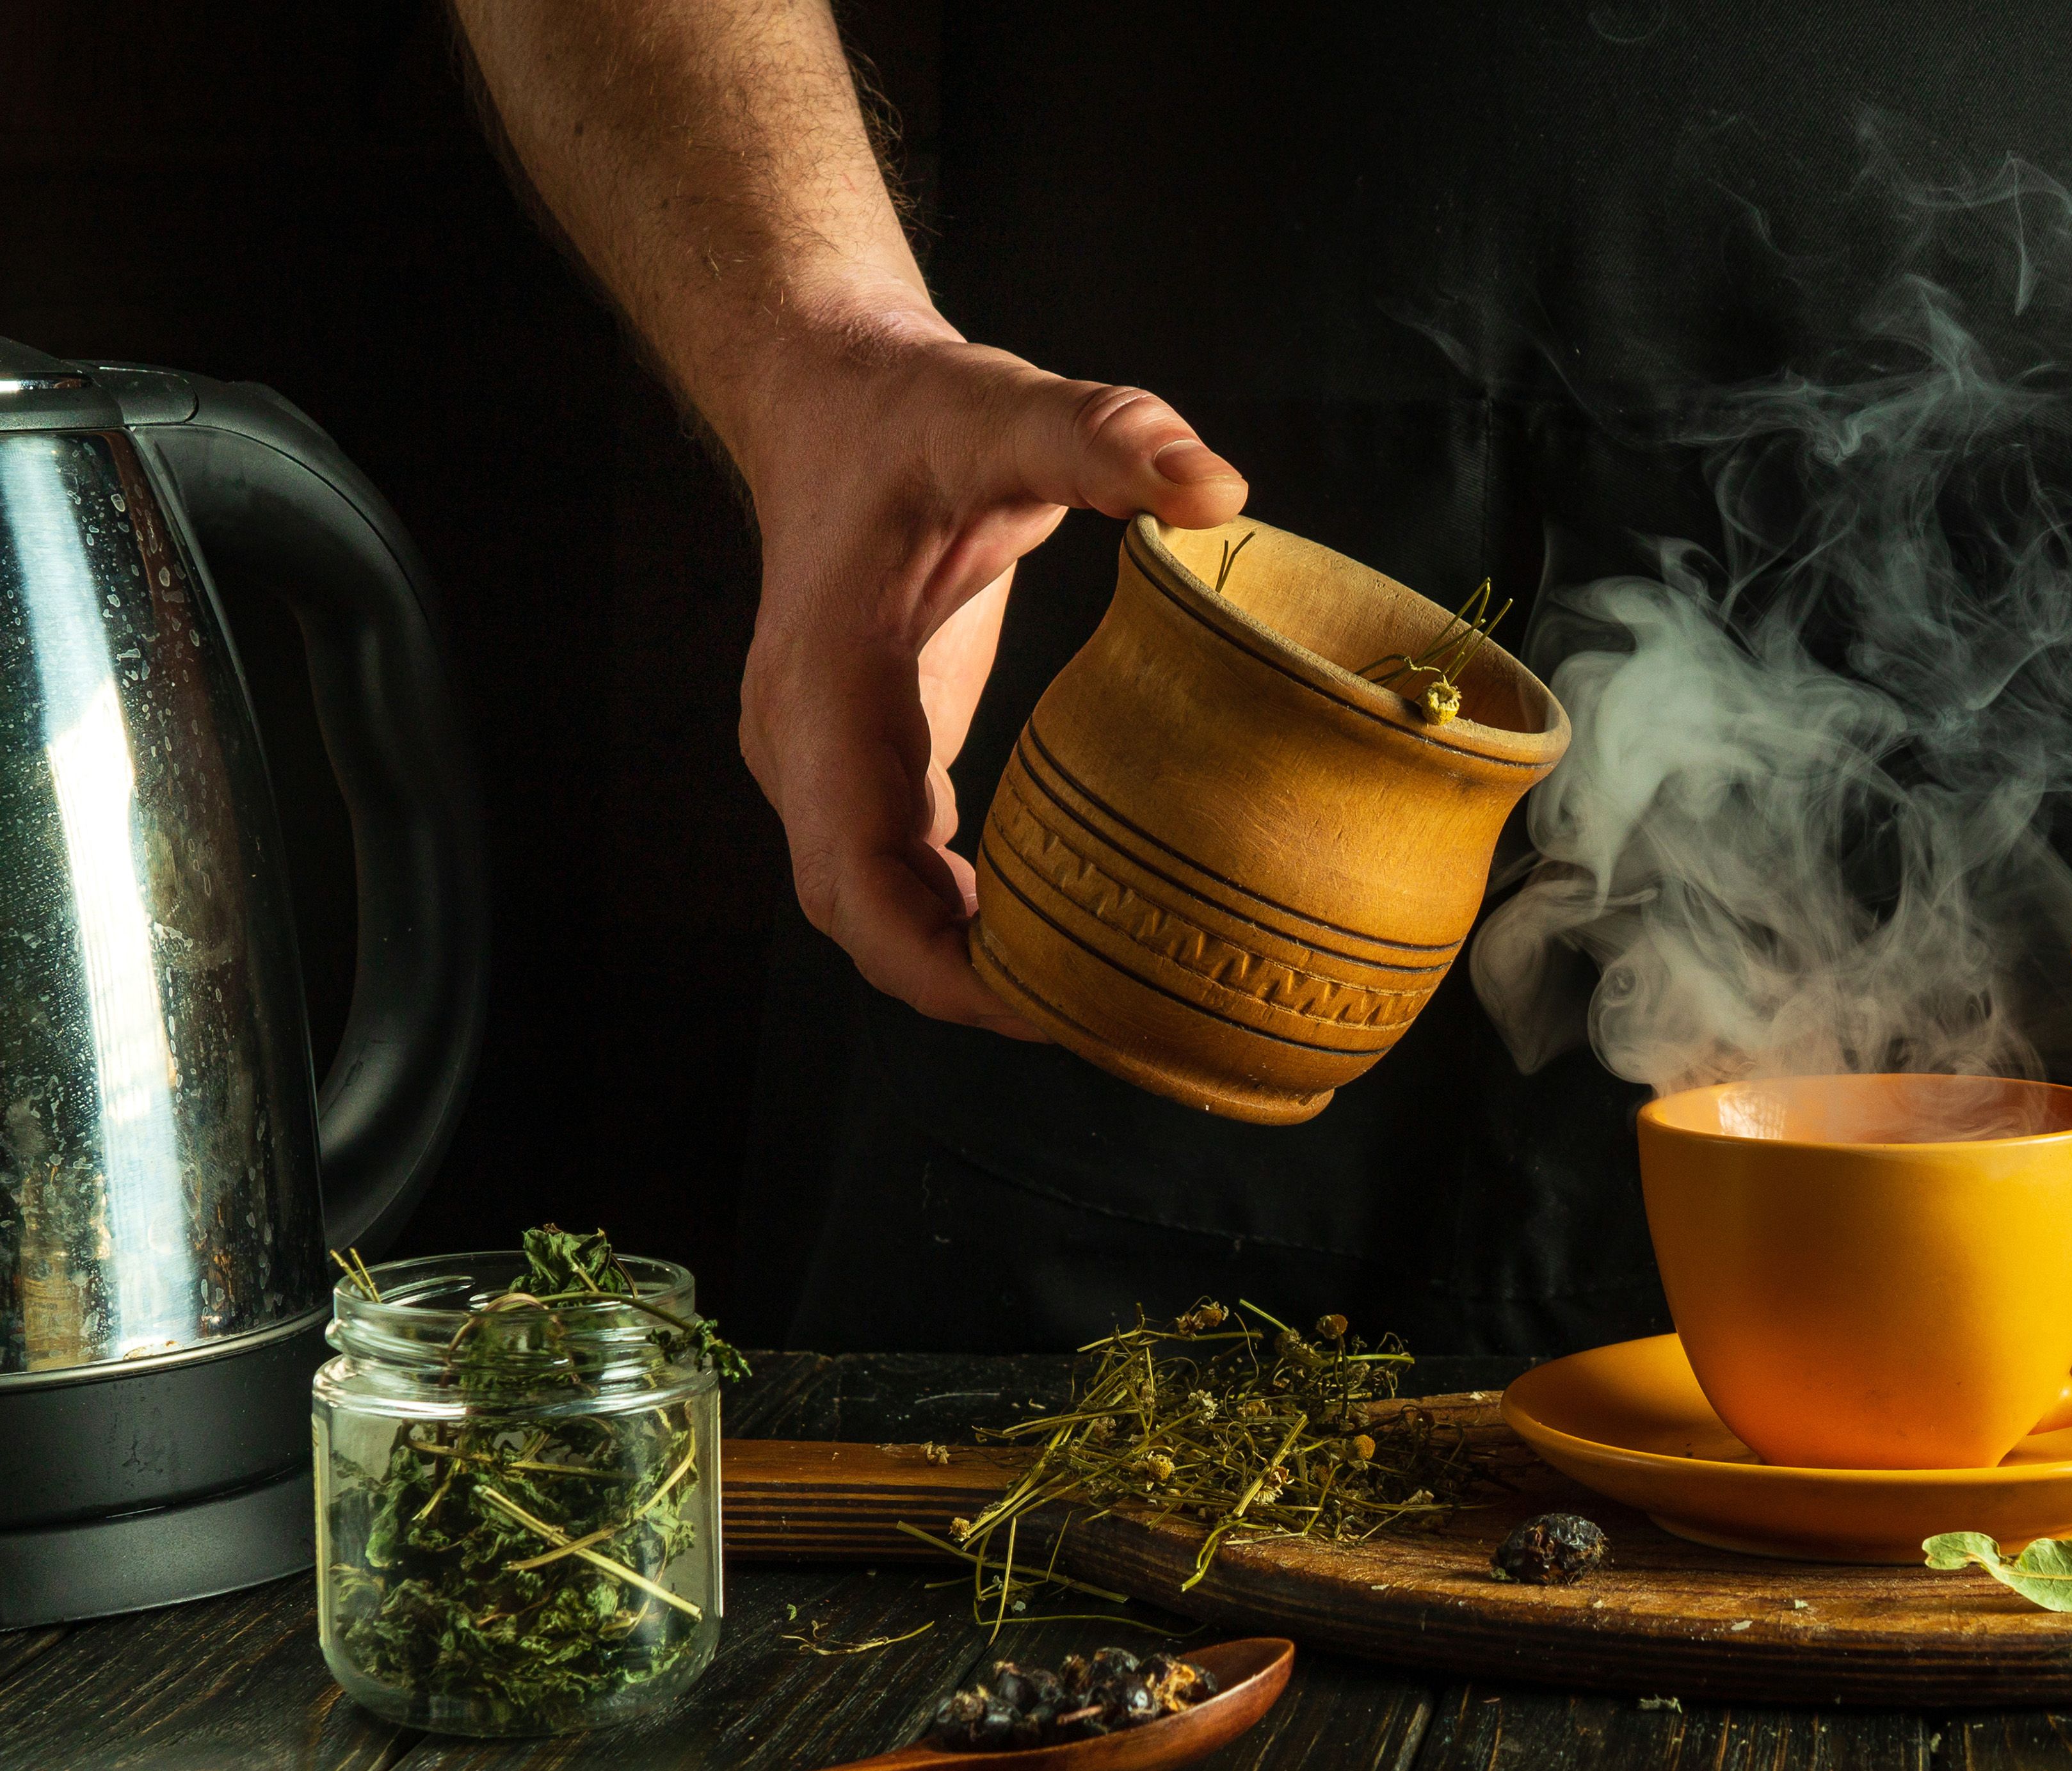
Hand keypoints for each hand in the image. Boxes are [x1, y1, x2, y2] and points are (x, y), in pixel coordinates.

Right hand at [727, 320, 1246, 1030]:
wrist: (831, 391)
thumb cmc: (912, 410)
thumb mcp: (1006, 408)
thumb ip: (1105, 436)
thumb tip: (1215, 483)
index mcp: (822, 683)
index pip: (852, 873)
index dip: (933, 962)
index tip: (1032, 1005)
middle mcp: (798, 738)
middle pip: (858, 916)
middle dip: (957, 986)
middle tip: (1094, 1022)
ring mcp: (820, 755)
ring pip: (872, 904)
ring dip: (960, 962)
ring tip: (1089, 998)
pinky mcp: (861, 755)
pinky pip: (897, 869)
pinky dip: (961, 915)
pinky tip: (1050, 934)